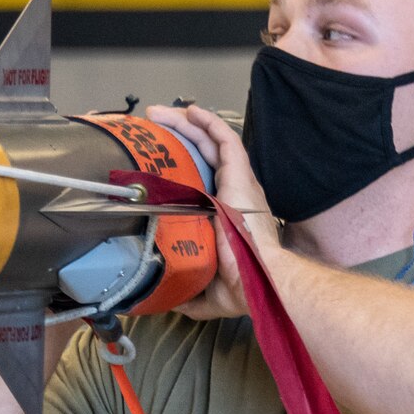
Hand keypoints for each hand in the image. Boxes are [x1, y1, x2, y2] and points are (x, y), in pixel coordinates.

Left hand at [147, 105, 275, 320]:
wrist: (260, 278)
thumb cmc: (243, 284)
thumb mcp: (209, 293)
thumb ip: (190, 293)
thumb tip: (167, 302)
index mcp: (230, 217)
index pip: (205, 182)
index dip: (184, 167)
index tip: (159, 160)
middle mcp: (236, 195)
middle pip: (205, 156)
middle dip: (180, 137)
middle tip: (154, 127)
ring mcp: (239, 183)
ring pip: (212, 142)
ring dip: (188, 124)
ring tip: (161, 113)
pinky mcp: (240, 175)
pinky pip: (226, 139)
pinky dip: (209, 123)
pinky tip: (191, 111)